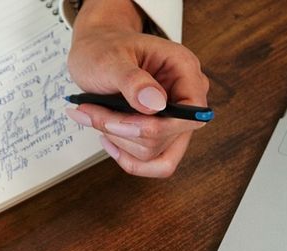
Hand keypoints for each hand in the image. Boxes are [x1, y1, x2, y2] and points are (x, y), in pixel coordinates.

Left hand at [66, 0, 209, 177]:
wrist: (95, 53)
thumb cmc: (104, 50)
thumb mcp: (110, 60)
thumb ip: (132, 81)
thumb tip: (156, 104)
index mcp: (183, 69)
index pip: (193, 110)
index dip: (164, 125)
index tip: (125, 122)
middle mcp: (184, 96)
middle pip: (169, 136)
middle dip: (126, 130)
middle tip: (93, 111)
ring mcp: (174, 119)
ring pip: (154, 153)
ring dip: (119, 140)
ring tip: (94, 115)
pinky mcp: (161, 135)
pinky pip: (151, 163)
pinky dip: (125, 156)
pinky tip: (106, 137)